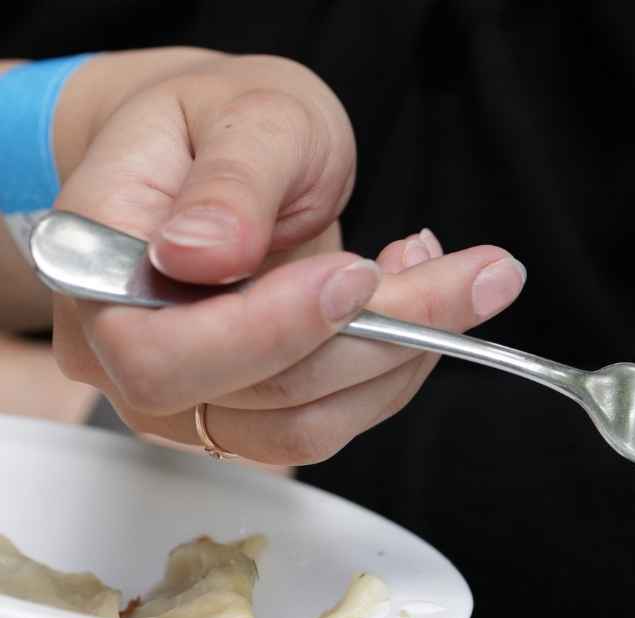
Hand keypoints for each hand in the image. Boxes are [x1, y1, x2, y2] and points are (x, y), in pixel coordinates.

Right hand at [49, 49, 525, 462]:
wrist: (228, 152)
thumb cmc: (226, 123)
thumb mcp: (249, 116)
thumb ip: (231, 182)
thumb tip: (201, 254)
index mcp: (99, 264)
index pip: (162, 349)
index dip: (270, 329)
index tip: (359, 277)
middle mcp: (123, 349)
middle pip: (252, 395)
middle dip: (377, 339)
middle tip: (474, 273)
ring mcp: (181, 394)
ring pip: (303, 423)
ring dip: (401, 356)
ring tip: (445, 270)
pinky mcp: (242, 410)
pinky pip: (327, 422)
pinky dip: (392, 369)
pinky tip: (414, 300)